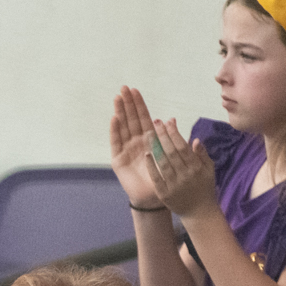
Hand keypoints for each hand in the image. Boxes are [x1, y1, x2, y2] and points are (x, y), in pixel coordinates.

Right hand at [110, 86, 166, 209]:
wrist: (154, 196)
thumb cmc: (164, 176)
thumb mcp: (170, 154)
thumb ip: (170, 137)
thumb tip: (170, 119)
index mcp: (148, 139)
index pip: (143, 117)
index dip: (138, 104)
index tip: (135, 90)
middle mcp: (135, 142)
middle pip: (130, 119)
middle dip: (127, 103)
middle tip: (123, 88)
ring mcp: (126, 149)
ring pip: (122, 127)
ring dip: (120, 112)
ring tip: (117, 98)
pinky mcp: (118, 160)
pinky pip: (116, 142)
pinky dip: (115, 130)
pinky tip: (115, 118)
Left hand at [143, 117, 218, 222]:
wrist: (198, 212)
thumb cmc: (204, 187)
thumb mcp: (208, 169)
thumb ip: (202, 155)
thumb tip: (194, 140)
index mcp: (196, 167)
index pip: (183, 147)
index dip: (175, 133)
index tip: (168, 121)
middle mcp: (185, 174)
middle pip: (172, 152)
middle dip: (163, 136)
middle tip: (156, 123)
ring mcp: (174, 184)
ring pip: (163, 163)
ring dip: (155, 147)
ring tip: (148, 134)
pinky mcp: (164, 193)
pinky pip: (156, 177)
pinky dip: (151, 166)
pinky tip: (146, 155)